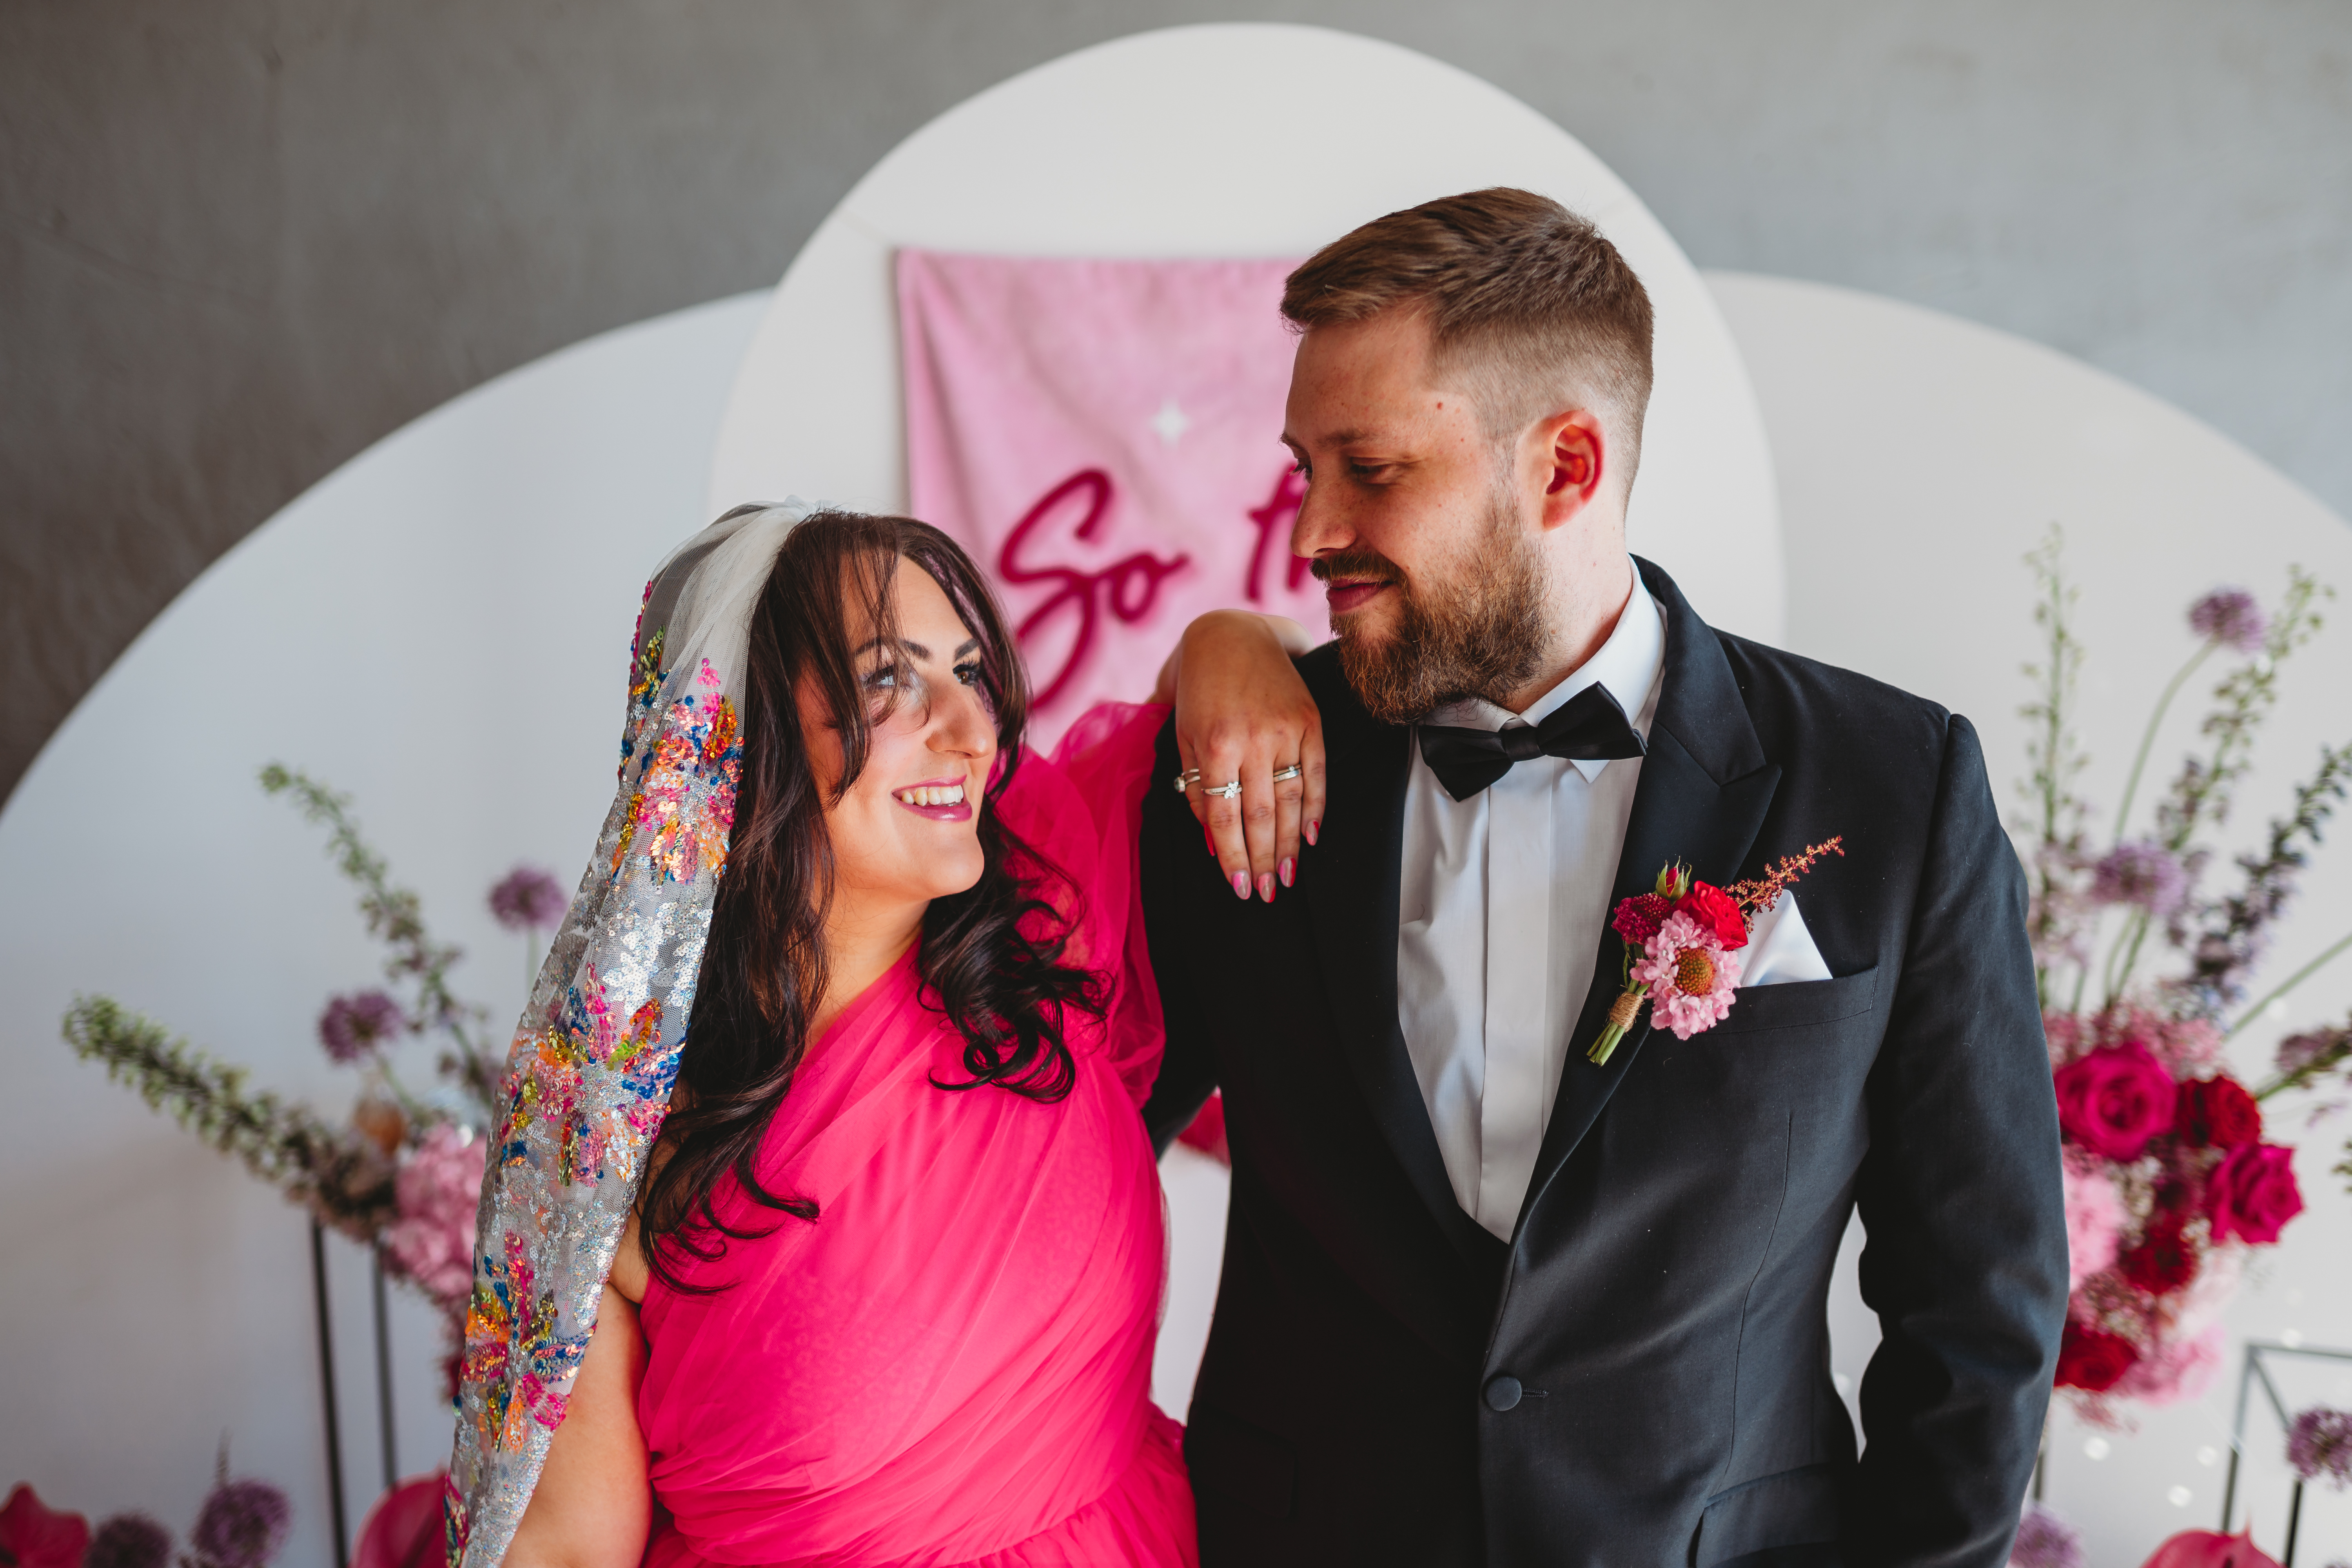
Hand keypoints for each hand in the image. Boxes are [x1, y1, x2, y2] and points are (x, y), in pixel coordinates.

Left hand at [1163, 610, 1324, 901]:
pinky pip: (1316, 774)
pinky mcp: (1309, 720)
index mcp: (1213, 744)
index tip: (1238, 887)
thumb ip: (1196, 789)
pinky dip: (1315, 809)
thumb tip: (1214, 843)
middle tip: (1265, 895)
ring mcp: (1286, 729)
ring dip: (1290, 845)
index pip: (1224, 816)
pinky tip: (1312, 838)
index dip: (1232, 856)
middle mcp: (1252, 738)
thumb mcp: (1183, 738)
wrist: (1230, 636)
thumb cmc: (1199, 693)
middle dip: (1263, 860)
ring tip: (1286, 877)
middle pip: (1260, 815)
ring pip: (1291, 800)